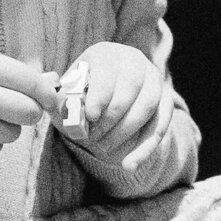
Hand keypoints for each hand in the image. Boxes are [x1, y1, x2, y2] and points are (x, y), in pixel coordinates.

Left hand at [56, 42, 173, 173]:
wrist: (102, 104)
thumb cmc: (80, 97)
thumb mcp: (66, 94)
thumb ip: (58, 96)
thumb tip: (54, 98)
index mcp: (107, 54)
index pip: (109, 70)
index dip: (101, 94)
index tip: (91, 116)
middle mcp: (135, 62)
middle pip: (131, 88)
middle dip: (112, 117)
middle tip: (94, 137)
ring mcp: (154, 81)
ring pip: (147, 107)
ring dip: (125, 132)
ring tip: (103, 147)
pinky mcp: (165, 103)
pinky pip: (161, 127)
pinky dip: (144, 149)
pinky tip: (128, 165)